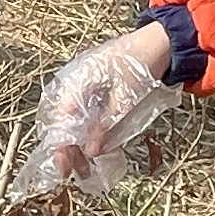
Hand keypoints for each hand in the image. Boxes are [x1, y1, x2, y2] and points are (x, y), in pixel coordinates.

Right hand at [13, 23, 175, 201]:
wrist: (154, 43)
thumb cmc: (137, 67)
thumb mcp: (124, 99)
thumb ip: (105, 125)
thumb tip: (91, 152)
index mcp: (75, 84)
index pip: (60, 122)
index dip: (60, 148)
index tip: (65, 170)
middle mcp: (71, 85)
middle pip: (62, 123)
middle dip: (69, 150)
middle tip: (80, 172)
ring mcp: (80, 87)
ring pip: (70, 121)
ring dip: (77, 143)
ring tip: (87, 165)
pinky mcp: (90, 89)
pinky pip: (80, 114)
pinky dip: (85, 131)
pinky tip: (94, 146)